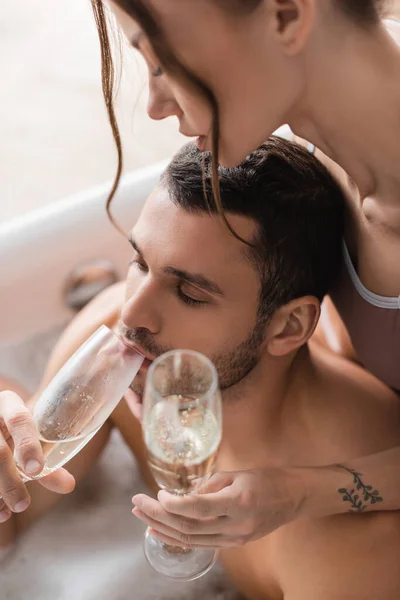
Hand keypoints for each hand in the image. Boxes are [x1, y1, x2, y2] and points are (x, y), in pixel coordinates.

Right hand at [0, 391, 74, 521]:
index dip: (27, 445)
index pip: (19, 420)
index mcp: (8, 403)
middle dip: (10, 479)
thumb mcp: (30, 435)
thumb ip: (49, 460)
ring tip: (11, 510)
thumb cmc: (18, 428)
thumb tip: (69, 486)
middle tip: (23, 503)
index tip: (36, 470)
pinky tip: (0, 513)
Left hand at [132, 467, 304, 547]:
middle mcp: (236, 525)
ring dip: (163, 528)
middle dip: (159, 515)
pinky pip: (202, 543)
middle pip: (189, 526)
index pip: (199, 508)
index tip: (157, 494)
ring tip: (141, 516)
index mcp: (238, 502)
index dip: (174, 504)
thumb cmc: (267, 479)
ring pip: (192, 539)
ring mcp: (236, 538)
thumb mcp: (237, 474)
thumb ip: (208, 485)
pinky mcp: (235, 543)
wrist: (295, 497)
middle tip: (137, 503)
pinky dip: (178, 537)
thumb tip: (182, 495)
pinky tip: (161, 530)